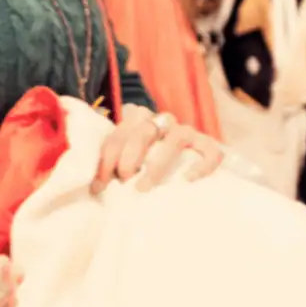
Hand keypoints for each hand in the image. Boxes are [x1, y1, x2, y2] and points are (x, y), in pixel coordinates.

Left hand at [94, 107, 223, 192]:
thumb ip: (111, 166)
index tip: (99, 185)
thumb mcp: (124, 162)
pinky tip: (187, 180)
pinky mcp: (207, 144)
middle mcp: (163, 120)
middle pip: (145, 130)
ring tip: (144, 188)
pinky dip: (201, 164)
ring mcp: (186, 131)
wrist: (182, 167)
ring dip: (157, 163)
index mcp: (138, 118)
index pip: (120, 133)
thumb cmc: (143, 166)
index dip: (107, 159)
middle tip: (124, 179)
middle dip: (129, 156)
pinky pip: (210, 149)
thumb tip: (95, 188)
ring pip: (176, 138)